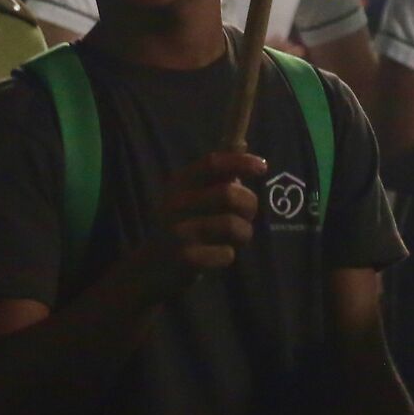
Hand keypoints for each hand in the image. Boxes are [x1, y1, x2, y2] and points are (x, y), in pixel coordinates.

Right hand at [128, 151, 264, 299]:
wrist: (150, 269)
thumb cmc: (181, 227)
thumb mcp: (191, 197)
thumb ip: (216, 176)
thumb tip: (243, 144)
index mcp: (180, 183)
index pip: (212, 163)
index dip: (240, 161)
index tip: (263, 167)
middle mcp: (177, 203)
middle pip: (230, 194)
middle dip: (250, 205)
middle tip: (248, 215)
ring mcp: (179, 231)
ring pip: (233, 225)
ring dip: (244, 233)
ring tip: (234, 239)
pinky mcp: (185, 258)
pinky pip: (227, 253)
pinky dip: (228, 255)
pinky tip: (215, 256)